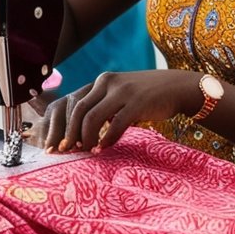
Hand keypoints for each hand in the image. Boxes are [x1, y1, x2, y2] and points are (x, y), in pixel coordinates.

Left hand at [36, 70, 194, 153]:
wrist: (176, 87)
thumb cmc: (146, 97)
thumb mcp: (120, 95)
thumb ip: (103, 106)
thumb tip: (81, 133)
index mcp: (101, 81)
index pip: (73, 103)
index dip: (62, 125)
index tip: (58, 144)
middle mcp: (107, 82)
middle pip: (78, 110)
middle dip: (69, 134)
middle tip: (67, 152)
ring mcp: (122, 91)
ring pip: (92, 117)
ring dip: (86, 138)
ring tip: (86, 152)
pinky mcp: (137, 102)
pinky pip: (115, 124)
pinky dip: (106, 139)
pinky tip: (103, 149)